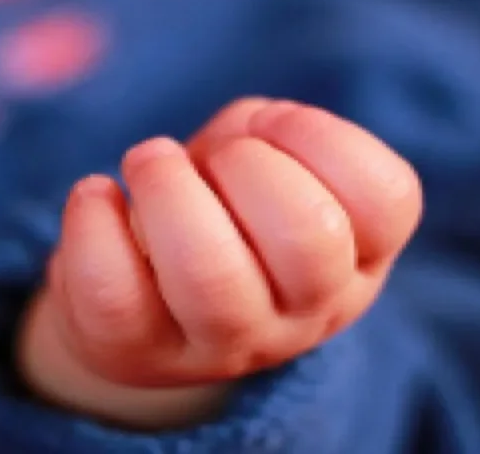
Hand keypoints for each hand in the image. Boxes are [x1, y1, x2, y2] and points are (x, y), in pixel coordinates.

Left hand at [17, 98, 421, 428]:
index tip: (268, 127)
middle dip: (247, 164)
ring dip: (168, 188)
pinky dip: (93, 220)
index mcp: (354, 259)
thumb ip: (266, 132)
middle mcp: (303, 313)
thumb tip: (236, 139)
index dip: (323, 137)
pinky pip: (113, 290)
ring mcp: (222, 344)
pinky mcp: (140, 352)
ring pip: (209, 272)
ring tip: (149, 161)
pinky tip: (97, 196)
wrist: (149, 296)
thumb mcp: (265, 161)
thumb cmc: (220, 208)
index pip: (386, 199)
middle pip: (307, 236)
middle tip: (209, 159)